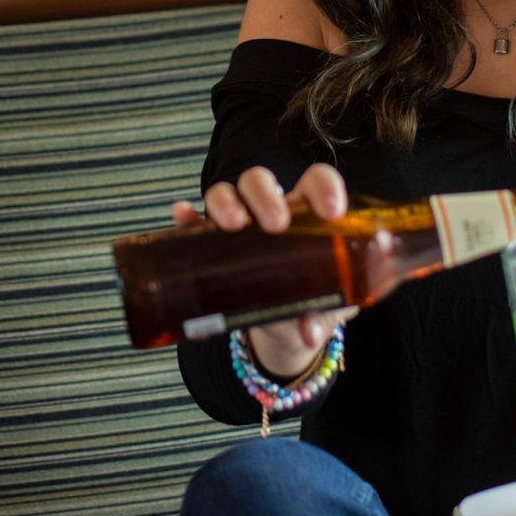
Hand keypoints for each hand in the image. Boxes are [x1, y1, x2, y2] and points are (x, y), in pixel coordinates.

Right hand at [170, 163, 361, 379]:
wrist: (284, 327)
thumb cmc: (314, 305)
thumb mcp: (325, 312)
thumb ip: (321, 319)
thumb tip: (308, 333)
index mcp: (307, 217)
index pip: (315, 182)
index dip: (323, 186)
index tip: (331, 212)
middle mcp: (270, 211)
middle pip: (260, 182)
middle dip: (266, 197)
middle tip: (276, 225)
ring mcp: (238, 224)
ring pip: (227, 193)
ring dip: (226, 202)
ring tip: (234, 225)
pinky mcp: (211, 244)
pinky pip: (194, 224)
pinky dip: (188, 217)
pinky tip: (183, 215)